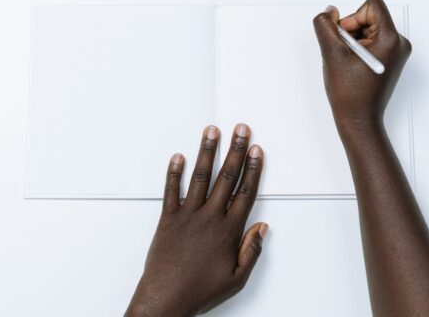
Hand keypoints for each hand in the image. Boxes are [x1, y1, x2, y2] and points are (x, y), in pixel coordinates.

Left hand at [125, 124, 267, 316]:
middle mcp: (209, 217)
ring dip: (207, 151)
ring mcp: (187, 215)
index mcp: (227, 231)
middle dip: (236, 150)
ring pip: (200, 176)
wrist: (166, 299)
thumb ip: (251, 251)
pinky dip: (174, 172)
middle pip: (227, 176)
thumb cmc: (200, 289)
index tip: (257, 151)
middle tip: (241, 130)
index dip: (253, 169)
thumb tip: (262, 228)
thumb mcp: (236, 278)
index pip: (245, 192)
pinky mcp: (168, 218)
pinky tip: (178, 156)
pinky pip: (171, 190)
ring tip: (212, 131)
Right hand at [313, 0, 411, 130]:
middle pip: (370, 16)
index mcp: (391, 39)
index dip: (352, 17)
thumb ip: (325, 26)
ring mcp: (396, 53)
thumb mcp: (331, 53)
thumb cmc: (350, 93)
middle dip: (351, 31)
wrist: (358, 119)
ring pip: (368, 29)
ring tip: (348, 63)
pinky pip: (371, 41)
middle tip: (345, 54)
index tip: (346, 38)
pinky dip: (357, 49)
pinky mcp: (390, 60)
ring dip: (353, 41)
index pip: (372, 4)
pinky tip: (353, 67)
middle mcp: (399, 43)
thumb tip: (330, 11)